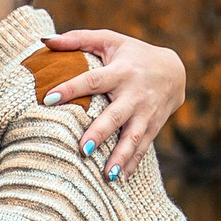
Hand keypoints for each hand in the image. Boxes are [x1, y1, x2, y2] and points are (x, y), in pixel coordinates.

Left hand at [41, 29, 187, 178]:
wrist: (174, 70)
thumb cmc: (132, 54)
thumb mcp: (109, 40)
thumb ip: (78, 39)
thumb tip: (45, 40)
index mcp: (120, 71)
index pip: (93, 80)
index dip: (71, 88)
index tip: (48, 98)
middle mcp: (135, 94)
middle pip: (116, 115)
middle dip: (100, 133)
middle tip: (82, 149)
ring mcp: (146, 113)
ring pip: (133, 137)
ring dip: (120, 156)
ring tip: (106, 175)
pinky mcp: (153, 127)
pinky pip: (142, 148)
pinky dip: (131, 165)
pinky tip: (118, 181)